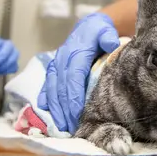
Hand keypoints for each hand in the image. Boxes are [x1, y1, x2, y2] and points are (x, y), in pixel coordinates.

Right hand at [37, 12, 119, 133]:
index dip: (73, 96)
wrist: (88, 27)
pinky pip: (47, 85)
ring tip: (61, 126)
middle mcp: (63, 58)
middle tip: (69, 128)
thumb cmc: (101, 33)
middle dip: (64, 109)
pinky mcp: (53, 69)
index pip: (74, 77)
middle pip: (62, 87)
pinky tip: (45, 111)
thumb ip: (108, 37)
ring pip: (52, 88)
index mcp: (77, 51)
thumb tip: (110, 44)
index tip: (76, 114)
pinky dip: (46, 98)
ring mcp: (56, 64)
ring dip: (55, 108)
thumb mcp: (107, 31)